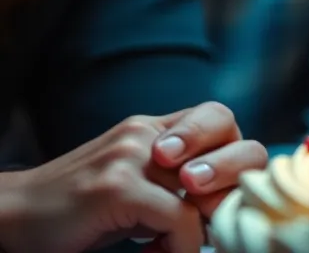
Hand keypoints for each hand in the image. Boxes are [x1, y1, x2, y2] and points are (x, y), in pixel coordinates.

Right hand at [0, 103, 266, 252]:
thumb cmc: (81, 214)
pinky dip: (182, 245)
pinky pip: (180, 217)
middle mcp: (146, 132)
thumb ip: (179, 187)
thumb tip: (229, 209)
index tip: (216, 200)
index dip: (234, 159)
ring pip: (207, 190)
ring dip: (200, 229)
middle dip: (233, 186)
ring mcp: (131, 155)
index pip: (221, 120)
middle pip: (232, 140)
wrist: (13, 218)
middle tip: (210, 223)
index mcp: (155, 127)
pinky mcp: (118, 186)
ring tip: (172, 245)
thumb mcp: (140, 189)